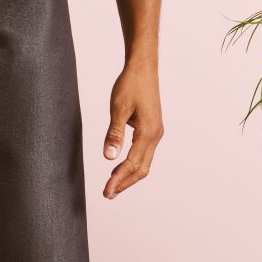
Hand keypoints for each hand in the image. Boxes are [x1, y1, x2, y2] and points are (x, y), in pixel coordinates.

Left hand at [102, 58, 163, 198]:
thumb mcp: (119, 107)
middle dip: (125, 183)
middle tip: (108, 193)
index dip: (119, 179)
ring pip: (144, 162)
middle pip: (142, 169)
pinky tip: (120, 165)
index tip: (106, 190)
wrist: (143, 67)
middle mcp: (155, 135)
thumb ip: (114, 133)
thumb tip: (109, 157)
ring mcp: (155, 132)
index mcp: (148, 132)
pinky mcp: (152, 127)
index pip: (132, 164)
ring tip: (112, 185)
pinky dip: (132, 163)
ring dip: (129, 175)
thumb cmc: (131, 84)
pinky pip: (144, 152)